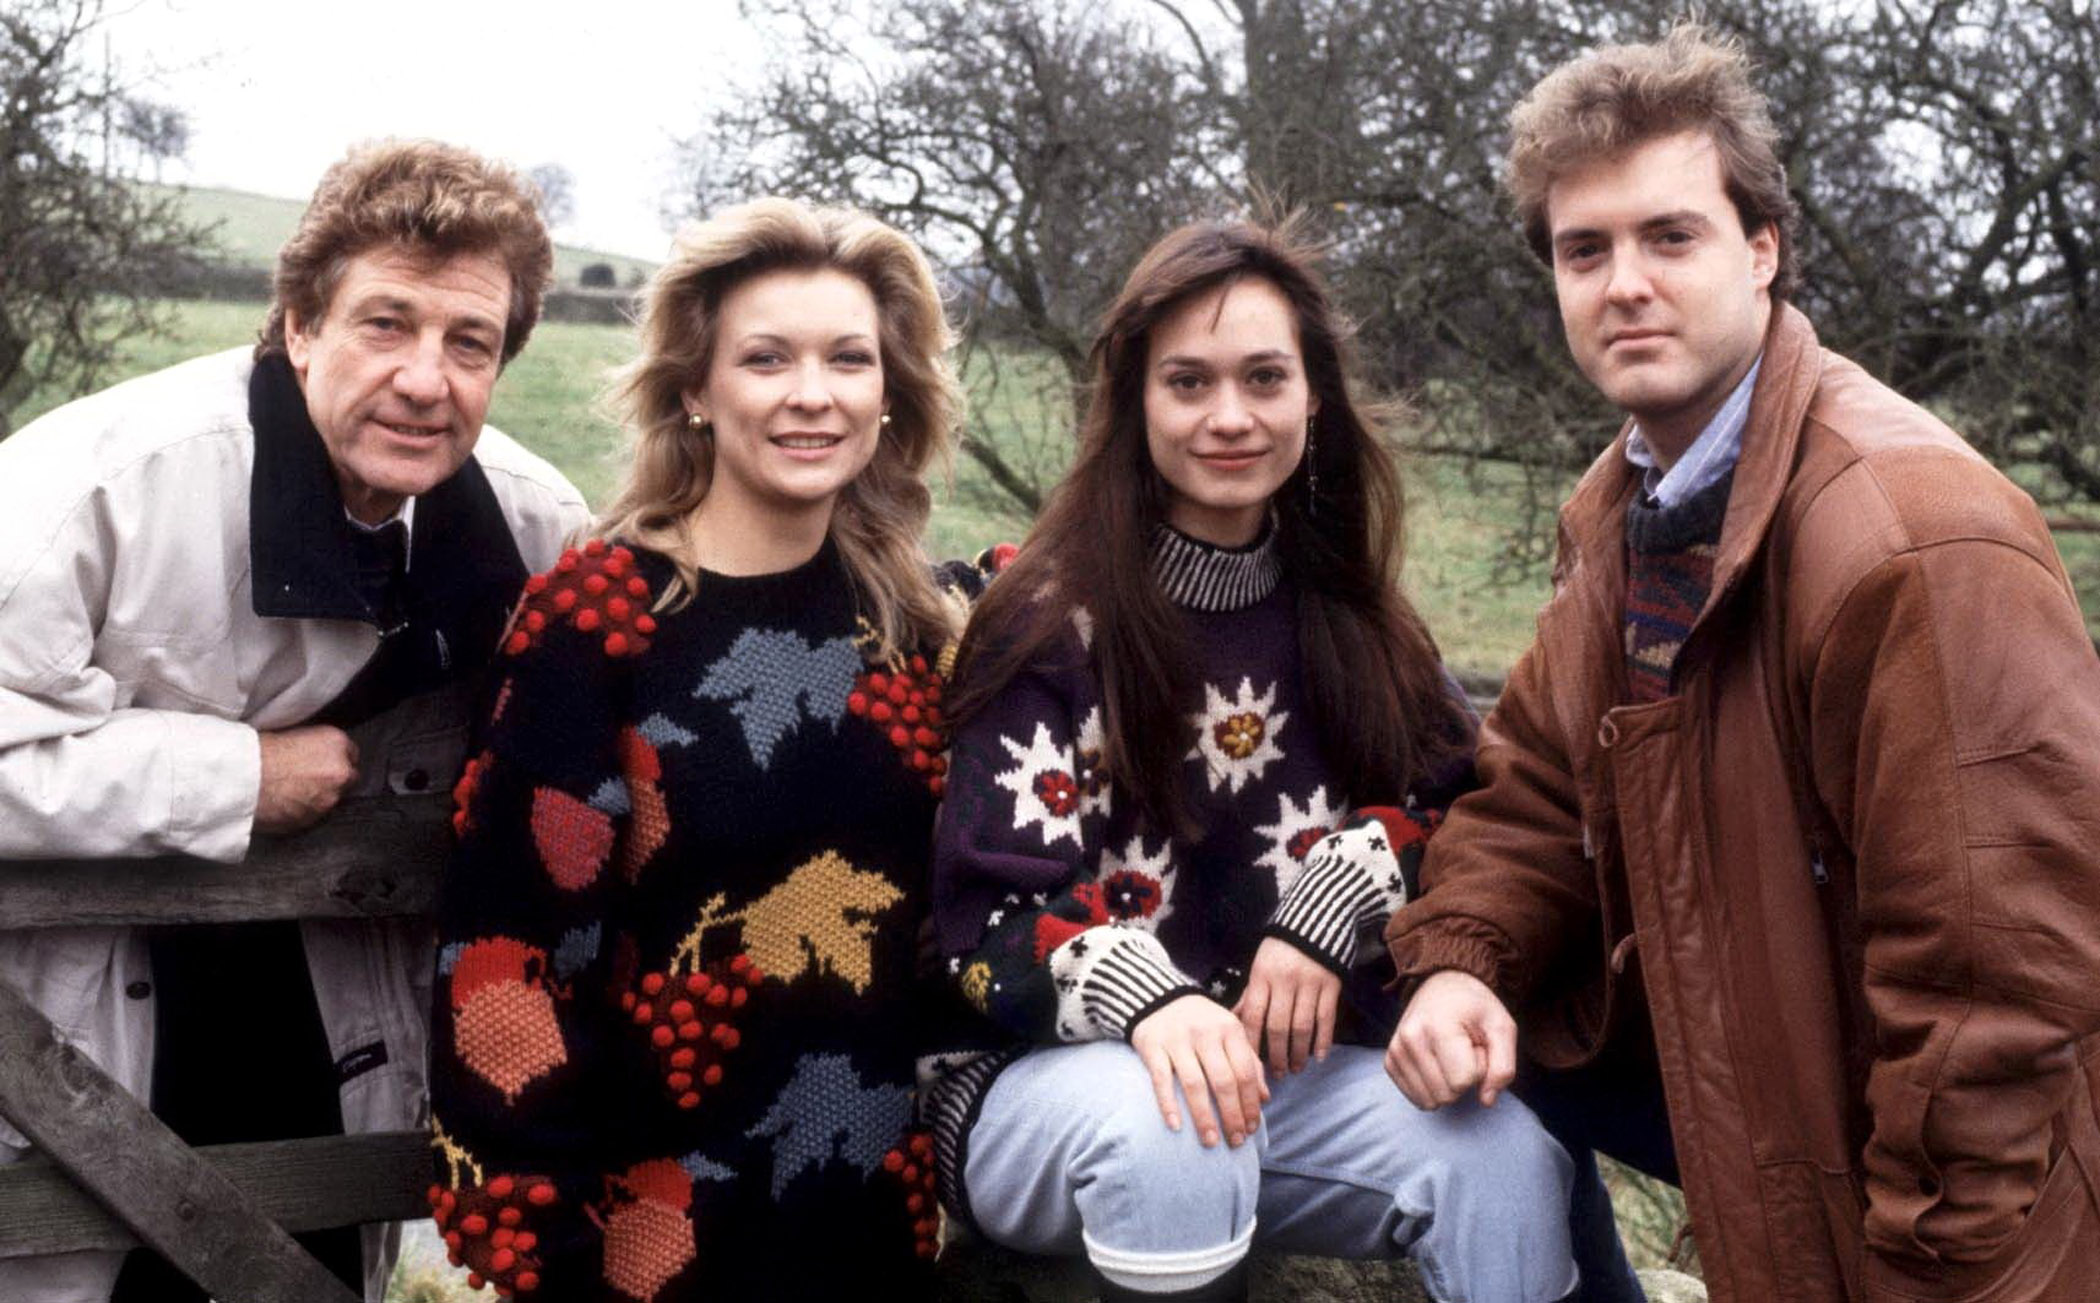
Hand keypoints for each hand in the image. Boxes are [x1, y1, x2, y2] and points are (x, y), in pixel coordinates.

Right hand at [254, 725, 359, 833]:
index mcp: (337, 742)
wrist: (241, 778)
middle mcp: (341, 771)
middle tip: (309, 779)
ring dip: (319, 797)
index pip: (351, 753)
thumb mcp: (294, 735)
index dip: (336, 758)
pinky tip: (286, 804)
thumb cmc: (259, 751)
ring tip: (292, 792)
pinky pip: (314, 815)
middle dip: (333, 779)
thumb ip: (316, 747)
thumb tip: (316, 756)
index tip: (324, 762)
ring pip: (332, 799)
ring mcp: (330, 798)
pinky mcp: (314, 819)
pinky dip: (304, 811)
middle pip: (348, 778)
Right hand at [1129, 994, 1268, 1147]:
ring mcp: (1177, 1039)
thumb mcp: (1229, 1032)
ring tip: (1211, 1142)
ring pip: (1194, 1084)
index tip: (1252, 1128)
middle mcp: (1205, 1033)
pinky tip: (1176, 1126)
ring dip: (1204, 1117)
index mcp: (1230, 1029)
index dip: (1250, 1103)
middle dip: (1232, 1116)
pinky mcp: (1152, 1046)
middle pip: (1223, 1082)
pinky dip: (1168, 1104)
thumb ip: (1248, 1062)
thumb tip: (1265, 1098)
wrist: (1158, 997)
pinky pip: (1161, 1079)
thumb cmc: (1201, 1022)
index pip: (1245, 1072)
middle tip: (1236, 1142)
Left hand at [1233, 937, 1339, 1074]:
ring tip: (1296, 1069)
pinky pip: (1326, 1018)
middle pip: (1278, 1026)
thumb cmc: (1281, 949)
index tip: (1251, 1064)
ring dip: (1299, 1052)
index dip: (1251, 1042)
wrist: (1315, 920)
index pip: (1253, 1015)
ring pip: (1302, 1026)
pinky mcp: (1331, 984)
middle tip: (1277, 1074)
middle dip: (1276, 1055)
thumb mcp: (1260, 966)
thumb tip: (1231, 1021)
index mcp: (1262, 976)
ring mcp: (1309, 983)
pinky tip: (1319, 1057)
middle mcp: (1284, 981)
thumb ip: (1249, 994)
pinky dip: (1323, 1040)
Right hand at [1385, 970, 1516, 1109]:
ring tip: (1450, 1055)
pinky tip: (1436, 1062)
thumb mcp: (1502, 1028)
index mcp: (1438, 1027)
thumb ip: (1503, 1067)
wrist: (1442, 985)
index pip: (1463, 1081)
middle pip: (1447, 1095)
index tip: (1476, 1046)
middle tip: (1464, 1050)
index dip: (1479, 1069)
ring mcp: (1396, 1050)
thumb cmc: (1475, 1008)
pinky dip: (1432, 1087)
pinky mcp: (1390, 1061)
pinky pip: (1417, 1099)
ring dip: (1447, 1084)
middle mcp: (1410, 1039)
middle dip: (1463, 1079)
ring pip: (1430, 1102)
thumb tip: (1486, 1101)